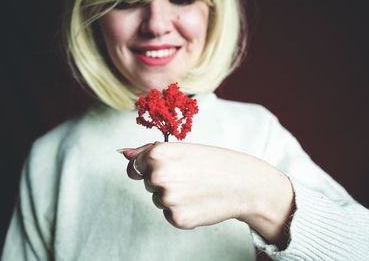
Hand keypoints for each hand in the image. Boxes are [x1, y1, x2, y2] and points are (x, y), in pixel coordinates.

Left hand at [122, 142, 293, 246]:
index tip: (165, 168)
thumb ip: (148, 151)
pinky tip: (198, 202)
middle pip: (146, 183)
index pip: (134, 166)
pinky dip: (181, 211)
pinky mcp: (176, 219)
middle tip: (189, 176)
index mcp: (157, 154)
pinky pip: (169, 214)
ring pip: (158, 199)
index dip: (148, 167)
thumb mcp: (182, 148)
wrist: (244, 183)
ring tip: (196, 188)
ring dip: (172, 196)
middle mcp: (158, 176)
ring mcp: (167, 199)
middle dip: (162, 181)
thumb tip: (124, 153)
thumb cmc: (214, 162)